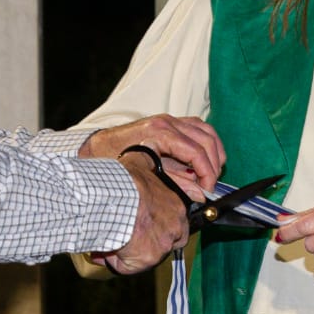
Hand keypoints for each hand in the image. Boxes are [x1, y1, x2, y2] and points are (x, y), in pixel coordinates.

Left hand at [82, 115, 223, 197]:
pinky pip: (199, 128)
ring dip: (214, 152)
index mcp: (159, 133)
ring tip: (212, 173)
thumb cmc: (115, 160)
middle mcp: (167, 122)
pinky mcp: (171, 122)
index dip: (207, 172)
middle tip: (210, 185)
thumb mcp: (145, 175)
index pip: (195, 151)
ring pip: (206, 131)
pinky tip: (205, 159)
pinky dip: (207, 143)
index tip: (207, 189)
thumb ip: (175, 183)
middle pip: (205, 140)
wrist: (99, 146)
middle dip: (213, 165)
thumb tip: (199, 193)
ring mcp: (170, 120)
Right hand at [96, 149, 190, 274]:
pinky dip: (118, 262)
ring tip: (113, 241)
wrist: (115, 198)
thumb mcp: (141, 161)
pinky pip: (131, 266)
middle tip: (127, 237)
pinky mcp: (148, 257)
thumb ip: (149, 159)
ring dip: (132, 252)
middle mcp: (175, 225)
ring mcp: (163, 243)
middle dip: (149, 242)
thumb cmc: (125, 180)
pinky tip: (107, 249)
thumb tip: (148, 147)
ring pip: (149, 255)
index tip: (143, 226)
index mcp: (175, 203)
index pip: (176, 220)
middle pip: (165, 242)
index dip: (158, 225)